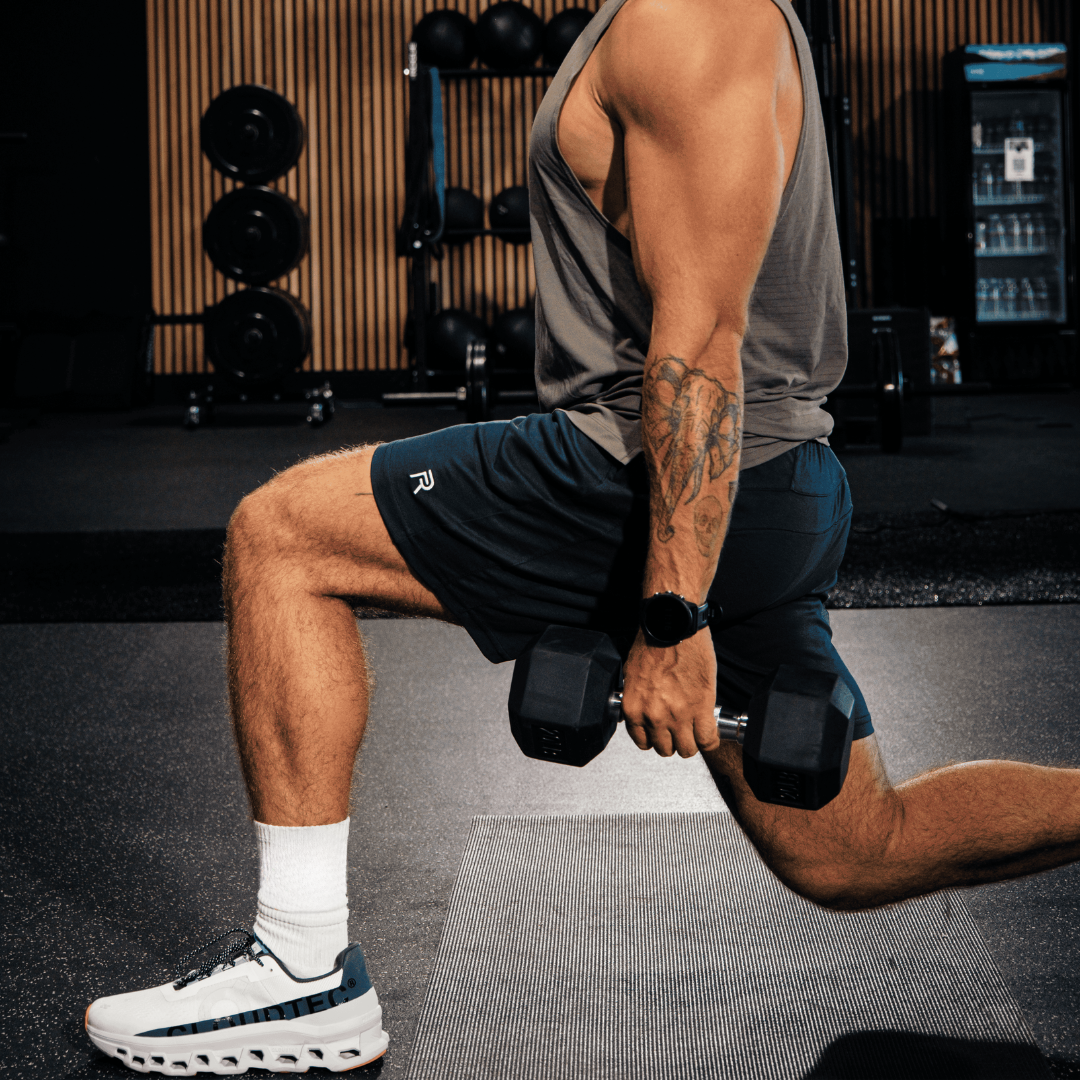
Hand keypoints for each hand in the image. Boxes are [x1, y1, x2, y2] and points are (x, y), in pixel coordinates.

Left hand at [620, 627, 718, 756]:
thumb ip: (639, 699)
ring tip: (696, 731)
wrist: (672, 626)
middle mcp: (654, 716)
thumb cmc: (653, 643)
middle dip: (674, 741)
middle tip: (680, 730)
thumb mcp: (634, 676)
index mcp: (634, 708)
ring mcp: (679, 715)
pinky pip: (707, 740)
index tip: (662, 734)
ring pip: (687, 749)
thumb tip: (644, 709)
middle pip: (666, 749)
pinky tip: (710, 733)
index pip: (643, 742)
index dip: (656, 739)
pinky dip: (710, 740)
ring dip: (692, 743)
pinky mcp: (702, 708)